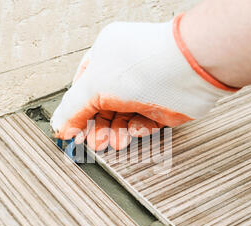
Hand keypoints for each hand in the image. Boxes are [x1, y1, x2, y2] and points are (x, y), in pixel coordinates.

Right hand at [50, 14, 235, 150]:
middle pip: (103, 106)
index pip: (83, 87)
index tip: (71, 131)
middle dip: (97, 126)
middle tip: (94, 143)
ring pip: (123, 117)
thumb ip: (74, 108)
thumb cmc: (146, 64)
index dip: (76, 110)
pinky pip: (144, 122)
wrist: (191, 71)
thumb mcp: (95, 86)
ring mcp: (145, 88)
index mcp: (106, 57)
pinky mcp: (163, 105)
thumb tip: (59, 125)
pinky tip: (136, 130)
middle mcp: (126, 71)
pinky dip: (138, 129)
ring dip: (116, 132)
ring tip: (113, 142)